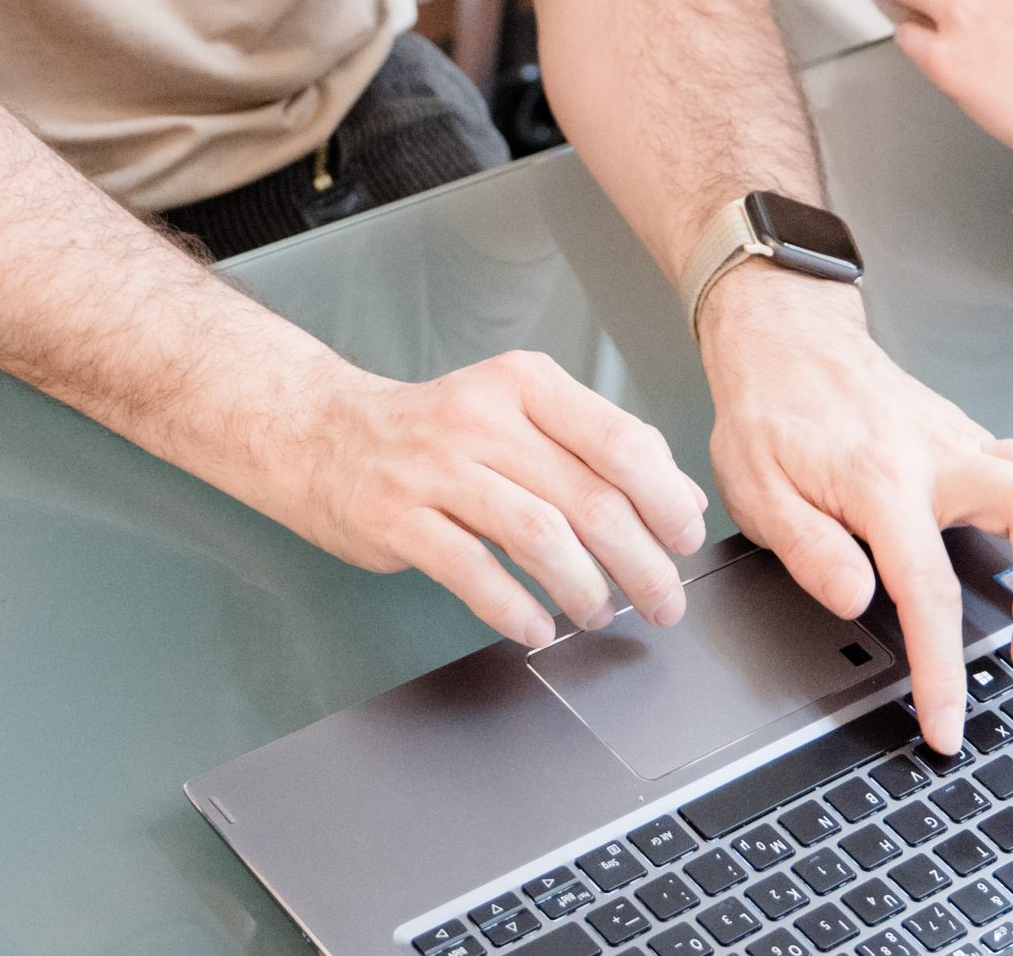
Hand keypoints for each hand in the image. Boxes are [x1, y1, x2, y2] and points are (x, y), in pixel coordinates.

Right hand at [271, 352, 710, 647]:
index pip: (621, 441)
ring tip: (598, 613)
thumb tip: (683, 502)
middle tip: (662, 601)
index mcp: (527, 384)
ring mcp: (436, 467)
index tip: (685, 540)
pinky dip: (513, 607)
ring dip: (583, 587)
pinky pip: (470, 569)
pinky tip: (536, 627)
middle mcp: (485, 417)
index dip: (665, 499)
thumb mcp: (523, 415)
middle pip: (589, 497)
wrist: (327, 434)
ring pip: (538, 535)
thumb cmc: (441, 433)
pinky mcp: (397, 516)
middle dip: (641, 562)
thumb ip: (600, 450)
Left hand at [698, 267, 1012, 753]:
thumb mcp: (755, 490)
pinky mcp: (977, 440)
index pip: (927, 590)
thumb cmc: (770, 414)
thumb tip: (855, 602)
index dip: (943, 669)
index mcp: (880, 482)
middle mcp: (939, 458)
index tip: (948, 725)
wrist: (789, 339)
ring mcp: (966, 443)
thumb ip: (809, 550)